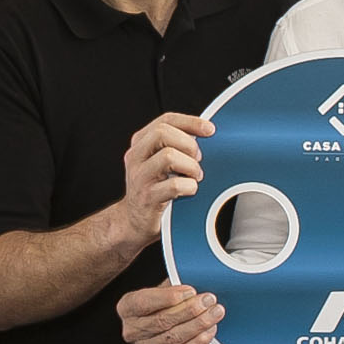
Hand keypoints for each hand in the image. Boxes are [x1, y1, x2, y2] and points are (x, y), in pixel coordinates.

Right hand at [118, 281, 224, 343]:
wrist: (168, 320)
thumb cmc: (168, 301)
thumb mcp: (167, 287)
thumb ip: (175, 284)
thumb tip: (195, 281)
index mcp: (127, 307)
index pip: (143, 302)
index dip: (167, 297)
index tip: (190, 291)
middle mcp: (132, 331)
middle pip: (161, 321)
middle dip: (190, 310)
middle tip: (209, 301)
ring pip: (173, 339)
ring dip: (198, 326)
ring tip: (214, 314)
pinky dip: (197, 343)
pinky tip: (209, 331)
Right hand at [119, 113, 213, 242]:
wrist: (133, 222)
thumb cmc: (154, 190)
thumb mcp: (159, 162)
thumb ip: (175, 146)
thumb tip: (205, 133)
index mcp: (141, 144)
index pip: (165, 120)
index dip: (190, 121)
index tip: (210, 129)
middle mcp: (136, 157)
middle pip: (162, 133)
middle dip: (188, 144)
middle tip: (197, 159)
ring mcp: (140, 177)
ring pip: (168, 156)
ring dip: (190, 166)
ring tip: (194, 177)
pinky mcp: (147, 197)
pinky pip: (174, 185)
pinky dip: (189, 187)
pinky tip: (189, 191)